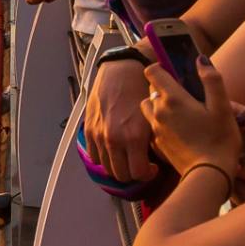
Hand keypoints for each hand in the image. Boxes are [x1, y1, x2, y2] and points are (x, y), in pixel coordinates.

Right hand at [86, 58, 157, 183]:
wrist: (122, 70)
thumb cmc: (143, 90)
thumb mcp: (155, 117)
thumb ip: (153, 141)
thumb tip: (155, 159)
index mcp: (134, 137)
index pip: (138, 174)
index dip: (148, 175)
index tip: (153, 167)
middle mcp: (114, 139)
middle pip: (121, 175)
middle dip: (132, 173)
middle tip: (140, 164)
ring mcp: (99, 135)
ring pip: (106, 167)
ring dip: (117, 166)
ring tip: (127, 156)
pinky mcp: (89, 128)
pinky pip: (93, 154)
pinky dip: (103, 156)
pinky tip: (113, 148)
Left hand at [140, 58, 237, 182]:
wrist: (209, 174)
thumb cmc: (219, 140)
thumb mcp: (223, 107)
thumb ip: (212, 80)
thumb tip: (201, 60)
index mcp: (173, 98)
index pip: (153, 72)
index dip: (162, 68)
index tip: (175, 73)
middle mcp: (158, 111)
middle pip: (151, 90)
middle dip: (163, 88)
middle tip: (185, 96)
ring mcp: (155, 128)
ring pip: (149, 108)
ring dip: (159, 106)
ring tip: (181, 113)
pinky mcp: (157, 144)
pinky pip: (153, 126)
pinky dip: (161, 124)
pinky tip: (180, 131)